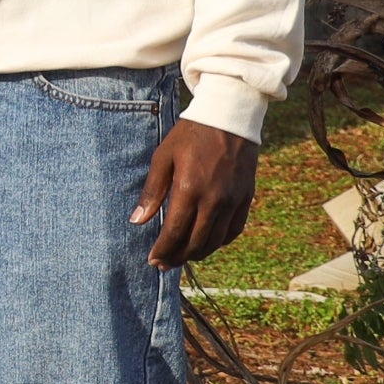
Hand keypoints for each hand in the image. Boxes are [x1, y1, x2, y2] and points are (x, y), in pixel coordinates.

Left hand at [134, 117, 256, 267]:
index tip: (152, 261)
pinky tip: (207, 243)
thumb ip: (152, 191)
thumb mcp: (163, 157)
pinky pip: (234, 230)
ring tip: (183, 256)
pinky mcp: (246, 198)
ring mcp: (233, 201)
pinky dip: (220, 241)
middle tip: (165, 264)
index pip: (175, 232)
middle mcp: (214, 200)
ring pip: (216, 241)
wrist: (229, 119)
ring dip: (198, 253)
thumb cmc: (189, 136)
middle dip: (178, 257)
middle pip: (196, 243)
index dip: (163, 250)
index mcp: (189, 189)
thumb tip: (137, 221)